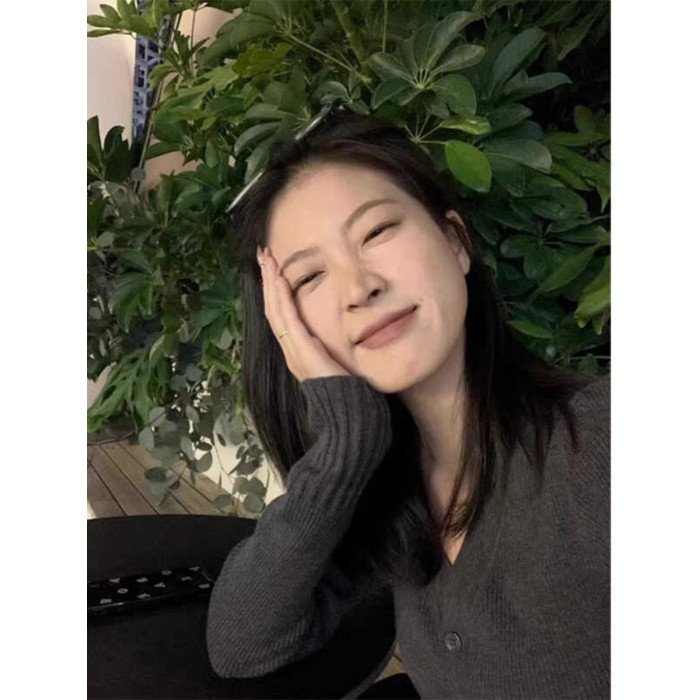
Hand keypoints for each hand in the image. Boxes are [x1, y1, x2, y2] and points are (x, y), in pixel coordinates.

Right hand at [257, 245, 351, 381]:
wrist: (344, 410)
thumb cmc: (343, 389)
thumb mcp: (332, 361)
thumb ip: (324, 347)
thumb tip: (323, 335)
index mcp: (296, 350)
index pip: (279, 314)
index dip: (273, 290)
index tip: (272, 267)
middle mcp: (290, 349)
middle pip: (272, 308)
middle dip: (267, 280)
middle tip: (262, 254)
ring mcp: (293, 351)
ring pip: (275, 311)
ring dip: (271, 283)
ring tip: (267, 260)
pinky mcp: (302, 351)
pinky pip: (288, 321)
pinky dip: (282, 299)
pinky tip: (279, 281)